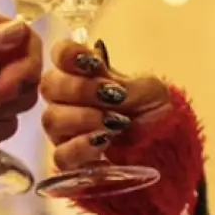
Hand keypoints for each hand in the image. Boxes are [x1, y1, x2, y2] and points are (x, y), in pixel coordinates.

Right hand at [39, 38, 172, 171]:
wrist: (164, 142)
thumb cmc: (153, 110)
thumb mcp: (149, 90)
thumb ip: (125, 84)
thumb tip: (107, 90)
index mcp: (83, 73)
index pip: (59, 54)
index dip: (68, 54)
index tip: (94, 63)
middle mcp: (66, 99)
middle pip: (49, 86)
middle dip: (80, 89)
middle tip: (112, 97)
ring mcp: (64, 130)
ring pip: (52, 119)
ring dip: (83, 118)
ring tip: (114, 123)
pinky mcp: (70, 159)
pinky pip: (60, 155)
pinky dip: (81, 147)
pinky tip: (104, 143)